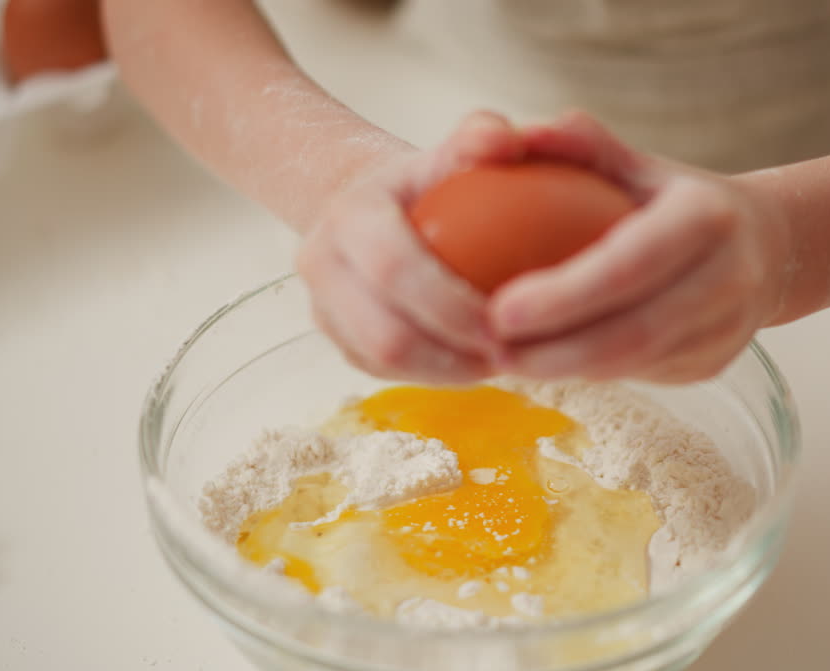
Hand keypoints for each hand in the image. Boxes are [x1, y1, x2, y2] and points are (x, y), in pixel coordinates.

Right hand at [296, 113, 524, 381]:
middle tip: (509, 354)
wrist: (367, 201)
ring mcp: (320, 304)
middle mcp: (321, 261)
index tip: (504, 322)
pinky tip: (474, 364)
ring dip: (444, 372)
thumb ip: (481, 137)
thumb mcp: (451, 149)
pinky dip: (430, 374)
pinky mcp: (333, 335)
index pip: (395, 270)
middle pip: (384, 333)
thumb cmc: (425, 181)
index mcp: (349, 215)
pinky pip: (380, 371)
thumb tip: (508, 141)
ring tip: (497, 363)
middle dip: (451, 355)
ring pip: (380, 360)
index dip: (450, 305)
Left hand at [487, 112, 793, 382]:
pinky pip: (642, 374)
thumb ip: (579, 144)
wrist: (767, 244)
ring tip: (502, 359)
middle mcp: (731, 276)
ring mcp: (728, 328)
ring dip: (563, 369)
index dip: (564, 296)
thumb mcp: (635, 161)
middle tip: (489, 346)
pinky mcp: (714, 363)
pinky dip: (586, 372)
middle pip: (634, 330)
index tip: (499, 310)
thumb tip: (513, 136)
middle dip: (554, 350)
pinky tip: (538, 363)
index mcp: (708, 216)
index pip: (629, 264)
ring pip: (637, 362)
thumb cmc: (674, 197)